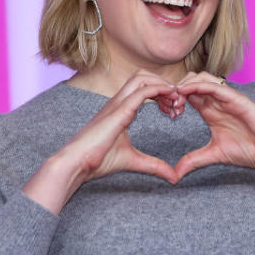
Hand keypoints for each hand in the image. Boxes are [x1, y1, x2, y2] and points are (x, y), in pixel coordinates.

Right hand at [66, 71, 180, 183]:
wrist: (76, 163)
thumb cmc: (97, 160)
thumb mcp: (133, 161)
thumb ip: (154, 166)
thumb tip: (173, 177)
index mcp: (120, 109)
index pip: (143, 88)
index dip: (162, 94)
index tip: (175, 110)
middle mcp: (118, 102)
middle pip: (143, 76)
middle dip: (163, 84)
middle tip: (179, 103)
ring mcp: (116, 104)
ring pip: (142, 78)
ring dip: (162, 85)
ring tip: (176, 101)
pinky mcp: (118, 111)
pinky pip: (141, 92)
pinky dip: (158, 90)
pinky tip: (170, 97)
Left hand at [173, 72, 254, 178]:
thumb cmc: (249, 150)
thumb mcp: (214, 155)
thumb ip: (194, 160)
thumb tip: (175, 174)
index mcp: (210, 111)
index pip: (186, 96)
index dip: (172, 99)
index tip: (165, 113)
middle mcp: (216, 101)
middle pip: (190, 82)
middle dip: (175, 90)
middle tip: (167, 106)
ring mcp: (226, 97)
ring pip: (200, 78)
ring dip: (184, 85)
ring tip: (175, 100)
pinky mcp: (236, 97)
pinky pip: (214, 85)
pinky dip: (198, 85)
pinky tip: (185, 92)